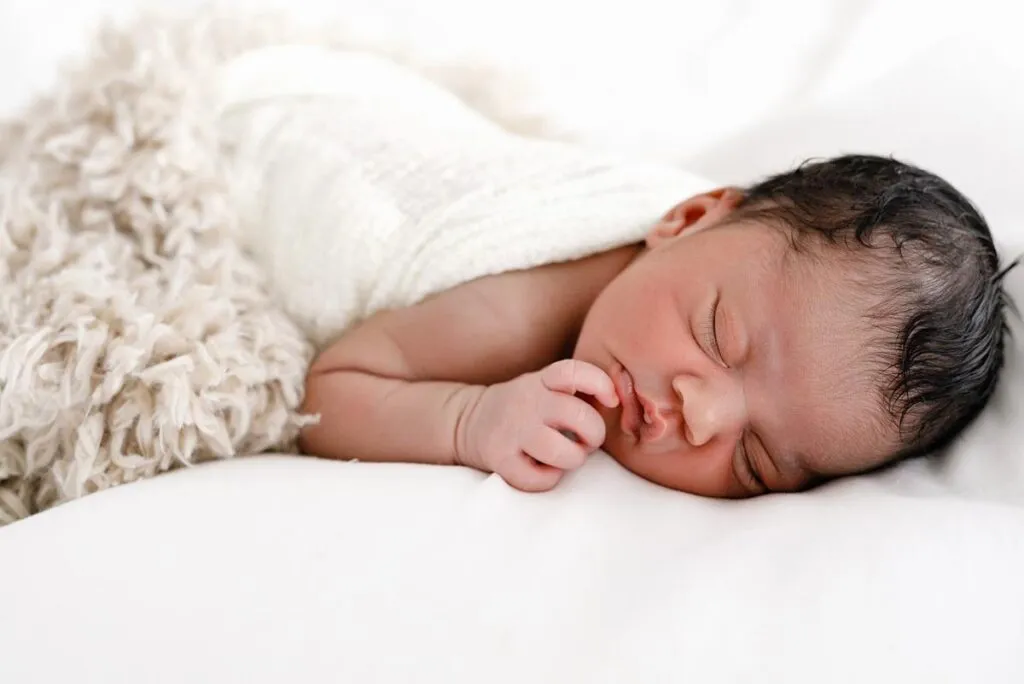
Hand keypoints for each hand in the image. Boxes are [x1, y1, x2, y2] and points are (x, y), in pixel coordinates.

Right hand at [456, 359, 618, 491]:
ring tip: (565, 456)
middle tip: (587, 440)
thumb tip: (622, 401)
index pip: (574, 371)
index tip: (611, 400)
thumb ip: (577, 390)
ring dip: (573, 459)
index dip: (600, 384)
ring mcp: (512, 430)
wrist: (469, 422)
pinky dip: (548, 479)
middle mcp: (527, 401)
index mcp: (542, 381)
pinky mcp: (500, 458)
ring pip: (563, 453)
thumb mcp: (544, 386)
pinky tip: (541, 468)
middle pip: (578, 417)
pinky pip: (540, 480)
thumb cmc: (525, 408)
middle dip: (594, 434)